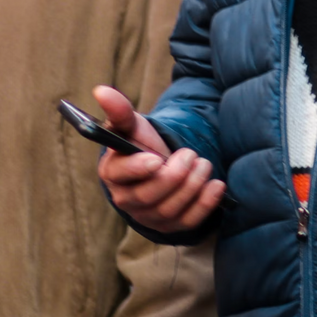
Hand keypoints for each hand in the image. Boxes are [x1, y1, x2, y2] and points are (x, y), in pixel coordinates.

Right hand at [92, 86, 224, 234]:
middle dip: (174, 175)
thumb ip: (120, 110)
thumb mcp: (132, 125)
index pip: (120, 175)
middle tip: (191, 154)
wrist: (160, 164)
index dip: (138, 169)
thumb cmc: (141, 144)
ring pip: (170, 210)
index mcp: (112, 173)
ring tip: (204, 164)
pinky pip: (187, 222)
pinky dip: (205, 204)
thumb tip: (101, 90)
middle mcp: (125, 199)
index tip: (156, 159)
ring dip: (192, 186)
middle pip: (149, 196)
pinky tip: (216, 185)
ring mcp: (147, 217)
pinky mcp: (169, 226)